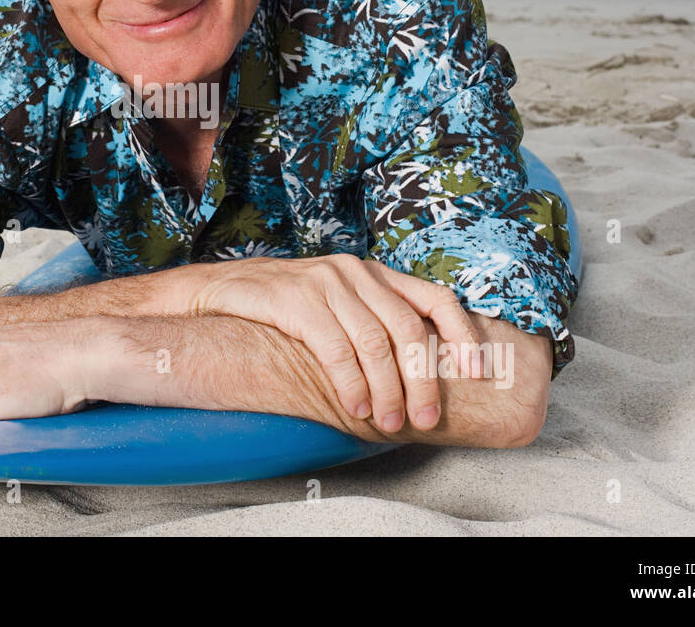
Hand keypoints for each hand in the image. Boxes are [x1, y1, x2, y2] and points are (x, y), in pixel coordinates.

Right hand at [184, 254, 486, 433]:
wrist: (220, 292)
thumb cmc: (283, 308)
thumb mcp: (336, 306)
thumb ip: (373, 323)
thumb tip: (418, 374)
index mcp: (374, 273)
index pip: (435, 298)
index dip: (461, 335)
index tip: (474, 373)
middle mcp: (355, 272)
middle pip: (409, 330)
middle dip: (422, 381)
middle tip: (424, 419)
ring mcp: (326, 283)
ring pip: (375, 344)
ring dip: (386, 391)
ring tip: (387, 422)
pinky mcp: (296, 298)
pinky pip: (336, 349)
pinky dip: (351, 384)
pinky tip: (355, 406)